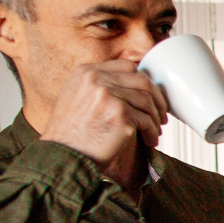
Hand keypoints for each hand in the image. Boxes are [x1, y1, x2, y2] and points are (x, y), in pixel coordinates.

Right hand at [42, 60, 167, 168]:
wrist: (63, 156)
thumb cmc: (71, 135)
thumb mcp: (78, 99)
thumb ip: (100, 87)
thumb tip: (136, 89)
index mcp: (85, 72)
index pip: (127, 66)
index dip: (144, 82)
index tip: (150, 96)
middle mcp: (96, 79)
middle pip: (143, 81)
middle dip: (157, 99)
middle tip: (160, 114)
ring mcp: (108, 95)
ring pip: (147, 101)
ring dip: (156, 118)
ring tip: (154, 131)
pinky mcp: (119, 114)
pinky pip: (147, 120)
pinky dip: (152, 132)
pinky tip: (149, 140)